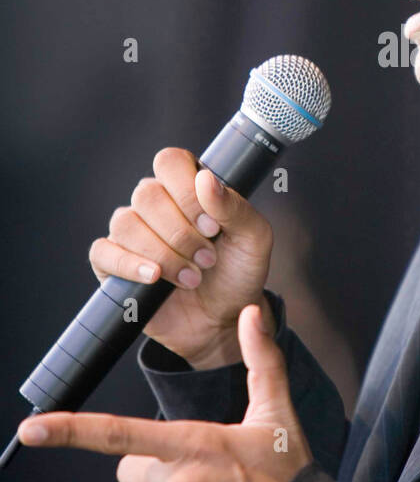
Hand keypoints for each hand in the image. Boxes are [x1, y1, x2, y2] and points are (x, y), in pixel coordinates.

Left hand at [17, 304, 312, 481]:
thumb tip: (255, 312)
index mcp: (195, 445)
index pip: (119, 435)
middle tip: (202, 471)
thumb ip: (262, 360)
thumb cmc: (290, 477)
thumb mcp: (278, 415)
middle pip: (132, 472)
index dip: (70, 431)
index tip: (32, 430)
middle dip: (155, 469)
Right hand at [89, 147, 274, 368]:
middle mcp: (156, 203)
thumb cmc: (239, 272)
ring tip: (191, 277)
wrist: (223, 320)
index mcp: (187, 187)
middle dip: (181, 233)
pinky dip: (129, 264)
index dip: (187, 192)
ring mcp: (131, 232)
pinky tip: (155, 278)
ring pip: (126, 223)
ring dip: (163, 253)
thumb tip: (205, 179)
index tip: (212, 226)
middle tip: (207, 260)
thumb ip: (235, 207)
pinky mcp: (112, 262)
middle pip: (147, 194)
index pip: (170, 162)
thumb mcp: (254, 239)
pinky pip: (103, 251)